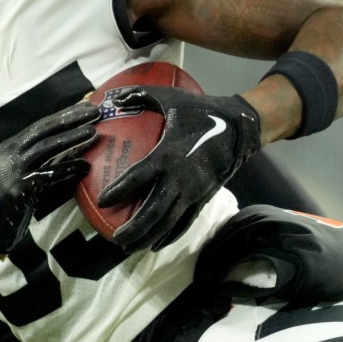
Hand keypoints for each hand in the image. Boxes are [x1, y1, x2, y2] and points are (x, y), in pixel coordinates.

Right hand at [0, 101, 98, 253]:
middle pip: (44, 130)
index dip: (65, 114)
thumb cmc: (11, 197)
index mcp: (12, 145)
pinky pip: (49, 174)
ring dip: (71, 138)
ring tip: (93, 132)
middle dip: (71, 119)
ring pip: (47, 147)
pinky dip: (68, 168)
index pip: (42, 124)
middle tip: (95, 112)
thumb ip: (38, 156)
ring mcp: (15, 169)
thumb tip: (69, 141)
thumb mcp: (20, 169)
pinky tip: (85, 166)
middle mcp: (11, 152)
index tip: (86, 107)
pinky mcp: (21, 186)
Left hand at [97, 87, 259, 252]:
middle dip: (134, 228)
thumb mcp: (170, 97)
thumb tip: (111, 96)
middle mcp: (181, 177)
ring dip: (148, 236)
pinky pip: (186, 221)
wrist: (239, 127)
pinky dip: (171, 234)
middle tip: (115, 239)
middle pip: (154, 210)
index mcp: (168, 154)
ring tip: (129, 247)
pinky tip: (157, 244)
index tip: (103, 201)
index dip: (120, 190)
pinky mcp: (204, 196)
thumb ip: (139, 95)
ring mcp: (194, 190)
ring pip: (169, 221)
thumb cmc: (200, 111)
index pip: (139, 176)